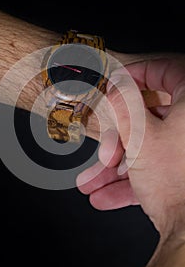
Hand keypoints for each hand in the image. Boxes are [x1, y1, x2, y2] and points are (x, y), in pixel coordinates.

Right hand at [77, 58, 184, 237]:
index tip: (115, 84)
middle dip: (118, 141)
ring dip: (117, 168)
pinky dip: (131, 182)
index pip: (164, 70)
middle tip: (104, 154)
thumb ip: (124, 104)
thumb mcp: (138, 135)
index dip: (135, 74)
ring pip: (149, 148)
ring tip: (91, 184)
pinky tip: (105, 196)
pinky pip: (155, 170)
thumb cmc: (174, 180)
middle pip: (150, 119)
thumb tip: (117, 84)